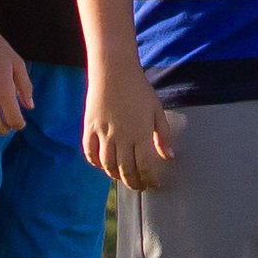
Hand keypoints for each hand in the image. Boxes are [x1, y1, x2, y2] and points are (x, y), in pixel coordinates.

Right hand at [82, 66, 174, 190]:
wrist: (113, 71)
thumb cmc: (139, 90)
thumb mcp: (157, 111)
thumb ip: (163, 135)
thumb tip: (168, 156)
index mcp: (140, 134)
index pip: (145, 167)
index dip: (150, 180)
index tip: (154, 185)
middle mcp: (121, 137)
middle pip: (126, 170)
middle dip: (134, 183)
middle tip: (140, 186)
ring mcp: (103, 133)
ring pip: (107, 165)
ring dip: (116, 176)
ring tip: (123, 178)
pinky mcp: (89, 127)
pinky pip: (90, 153)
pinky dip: (96, 163)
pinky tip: (103, 166)